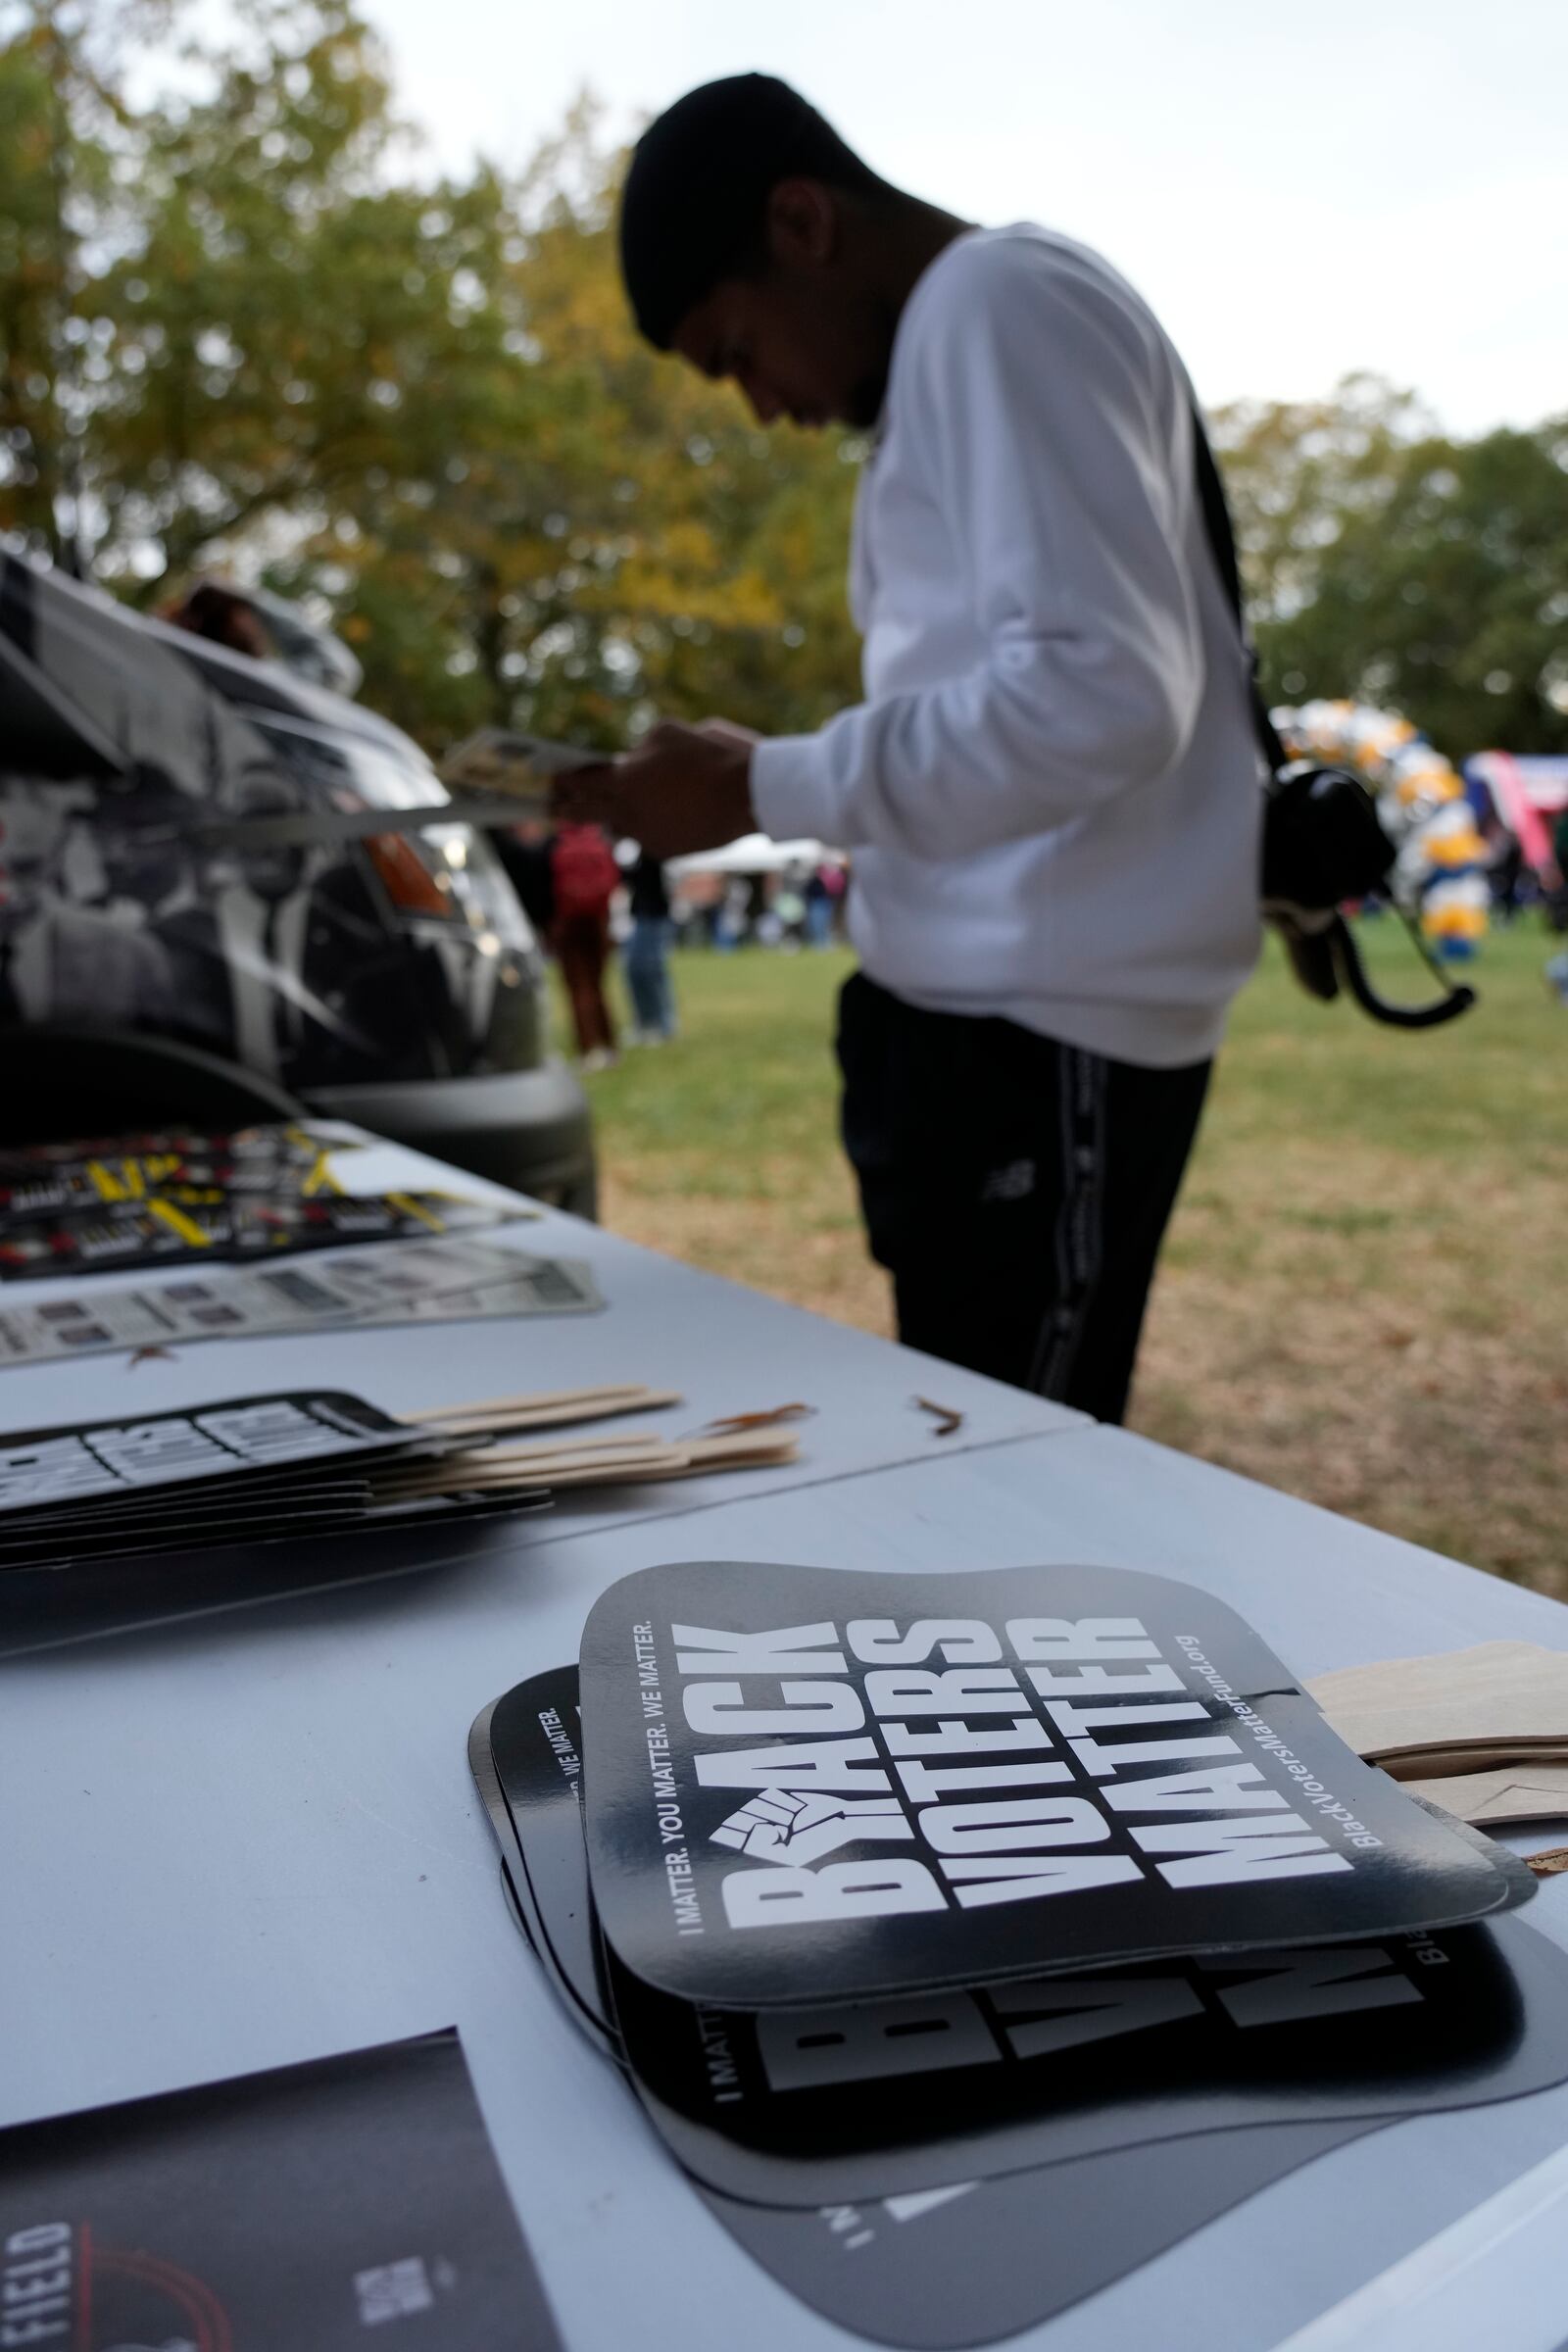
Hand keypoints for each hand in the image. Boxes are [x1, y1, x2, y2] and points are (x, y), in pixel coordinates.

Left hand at [553, 719, 755, 858]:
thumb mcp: (669, 733)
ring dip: (616, 816)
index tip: (554, 781)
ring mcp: (648, 837)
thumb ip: (642, 748)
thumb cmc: (712, 755)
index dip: (565, 781)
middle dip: (570, 807)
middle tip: (554, 806)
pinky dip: (651, 825)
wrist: (750, 795)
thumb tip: (633, 760)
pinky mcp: (668, 852)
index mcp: (625, 780)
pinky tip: (662, 815)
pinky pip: (649, 836)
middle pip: (589, 812)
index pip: (582, 783)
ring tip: (612, 809)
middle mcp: (629, 814)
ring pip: (622, 826)